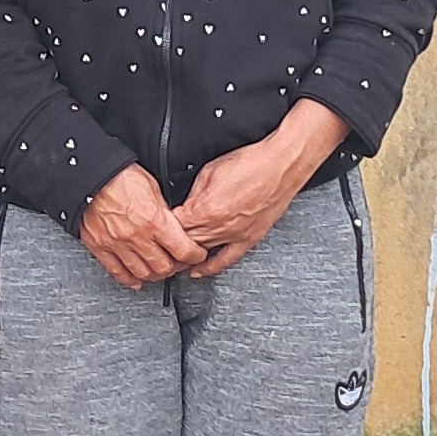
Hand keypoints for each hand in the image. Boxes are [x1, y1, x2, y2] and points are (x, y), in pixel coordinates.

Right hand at [77, 163, 207, 289]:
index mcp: (154, 221)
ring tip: (158, 269)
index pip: (184, 251)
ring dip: (154, 275)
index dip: (195, 255)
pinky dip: (128, 279)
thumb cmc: (121, 176)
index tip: (196, 254)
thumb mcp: (154, 189)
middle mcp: (137, 237)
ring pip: (142, 274)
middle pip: (164, 268)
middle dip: (176, 267)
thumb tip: (173, 226)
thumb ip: (164, 213)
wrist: (92, 175)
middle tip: (178, 262)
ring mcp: (118, 245)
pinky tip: (135, 279)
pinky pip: (117, 272)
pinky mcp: (100, 247)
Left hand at [177, 99, 349, 276]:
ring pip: (201, 252)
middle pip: (184, 242)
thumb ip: (192, 193)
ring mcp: (233, 235)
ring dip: (187, 256)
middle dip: (171, 244)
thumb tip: (184, 203)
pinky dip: (210, 268)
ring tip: (173, 259)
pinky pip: (226, 259)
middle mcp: (217, 226)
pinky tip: (199, 272)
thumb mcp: (209, 172)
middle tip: (160, 246)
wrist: (279, 166)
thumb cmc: (248, 163)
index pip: (173, 225)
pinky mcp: (248, 239)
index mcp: (203, 208)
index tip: (157, 226)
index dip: (163, 226)